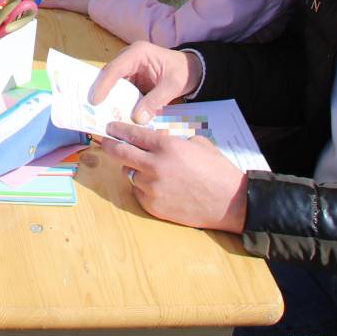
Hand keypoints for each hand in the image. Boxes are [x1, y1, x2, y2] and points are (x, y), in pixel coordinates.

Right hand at [90, 43, 199, 122]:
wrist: (191, 70)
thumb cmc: (182, 72)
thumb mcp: (172, 86)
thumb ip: (155, 101)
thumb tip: (137, 119)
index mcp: (138, 53)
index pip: (115, 68)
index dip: (103, 84)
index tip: (95, 101)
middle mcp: (128, 58)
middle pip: (108, 75)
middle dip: (99, 91)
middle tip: (89, 109)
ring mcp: (128, 68)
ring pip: (111, 83)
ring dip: (106, 98)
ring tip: (97, 114)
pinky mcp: (130, 79)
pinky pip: (119, 91)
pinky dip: (116, 102)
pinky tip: (112, 114)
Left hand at [97, 122, 248, 232]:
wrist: (230, 203)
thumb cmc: (217, 170)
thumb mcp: (197, 143)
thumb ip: (172, 140)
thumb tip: (155, 140)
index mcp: (166, 147)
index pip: (132, 135)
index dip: (118, 130)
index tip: (109, 128)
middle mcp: (154, 166)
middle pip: (120, 154)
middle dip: (110, 146)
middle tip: (106, 142)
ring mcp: (152, 188)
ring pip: (129, 174)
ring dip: (133, 168)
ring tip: (147, 168)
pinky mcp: (153, 207)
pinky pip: (138, 192)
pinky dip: (143, 187)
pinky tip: (157, 186)